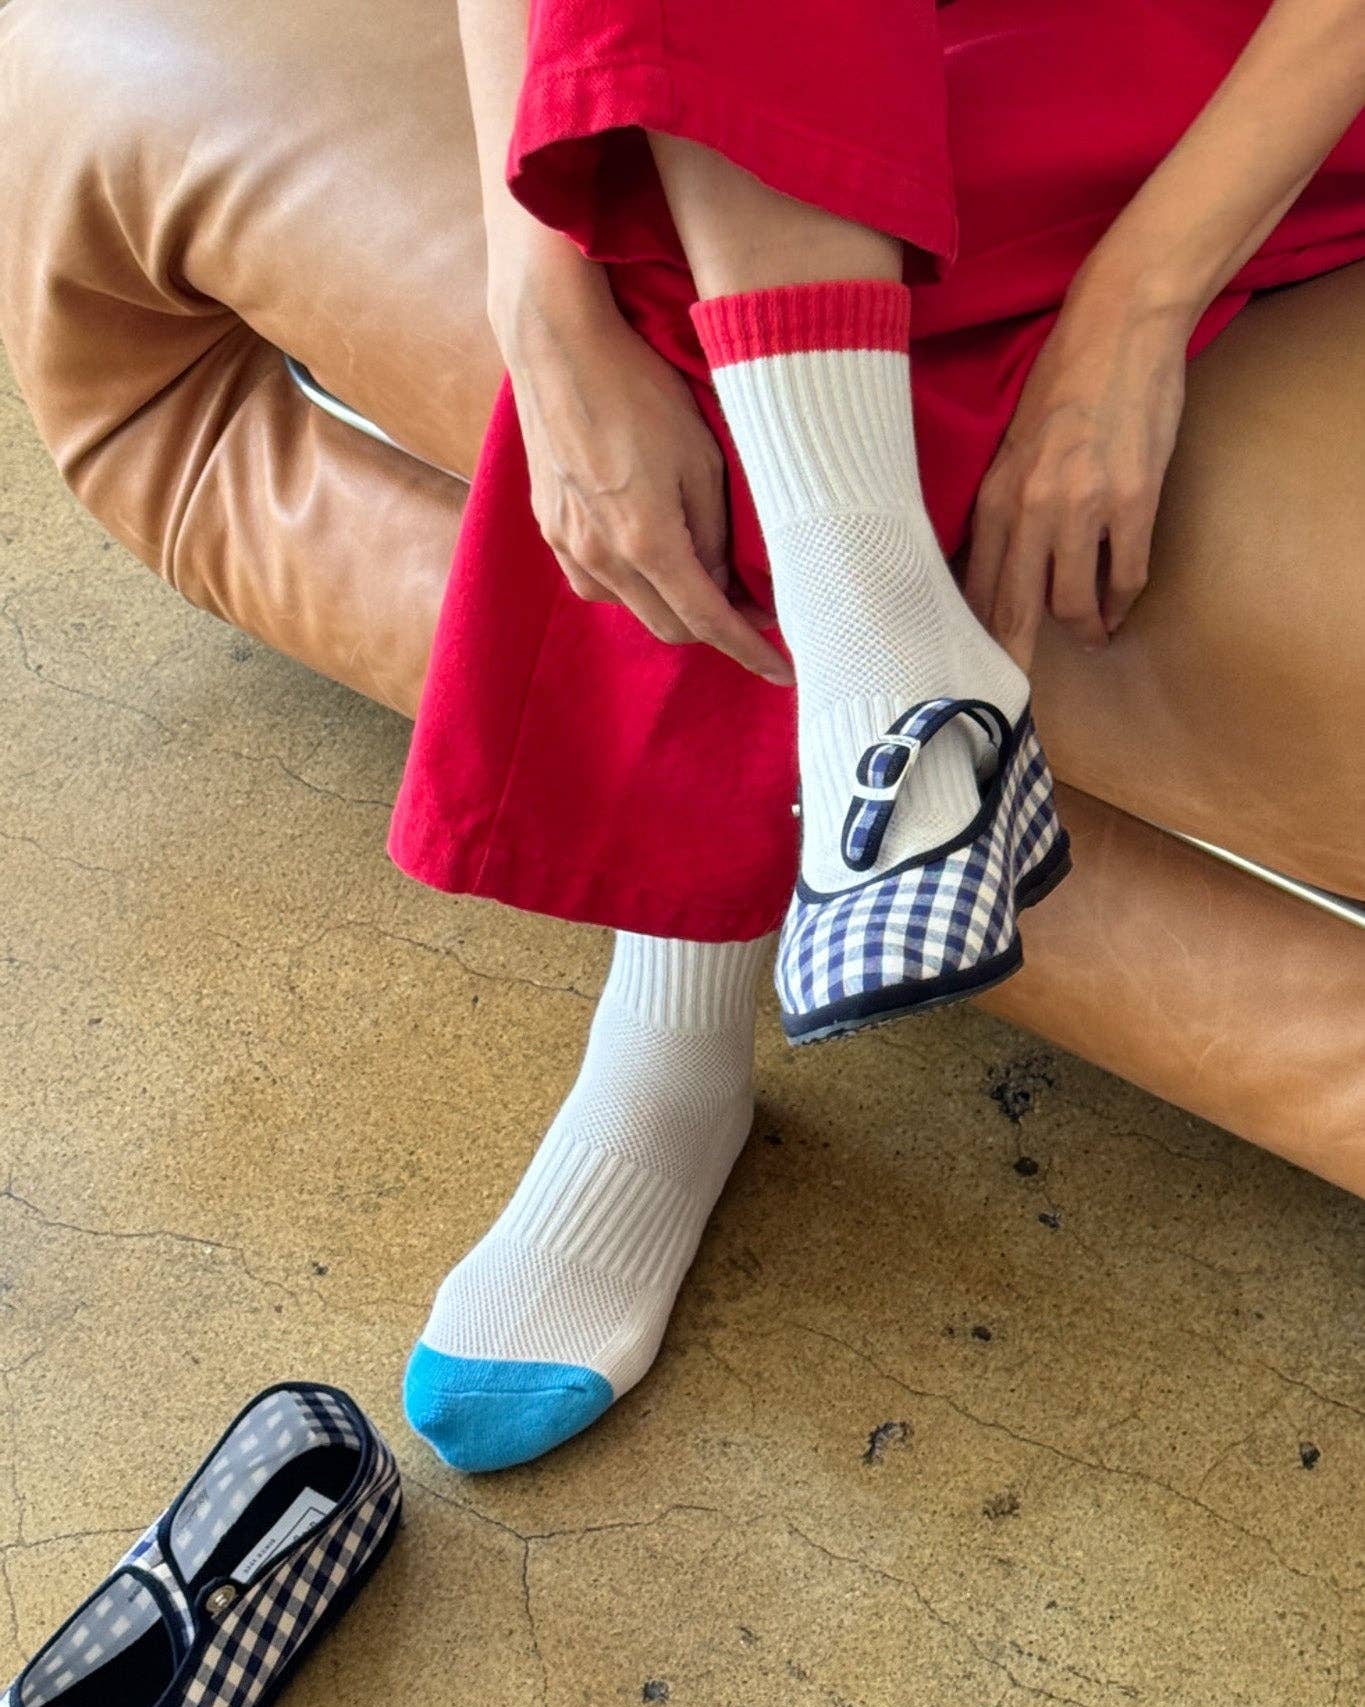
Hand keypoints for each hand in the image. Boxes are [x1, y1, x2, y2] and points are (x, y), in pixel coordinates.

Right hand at [498, 267, 793, 684]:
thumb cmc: (639, 390)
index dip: (750, 650)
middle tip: (754, 608)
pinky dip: (631, 585)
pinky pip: (596, 582)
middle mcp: (600, 556)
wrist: (558, 347)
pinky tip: (649, 555)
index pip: (709, 621)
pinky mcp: (550, 527)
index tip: (782, 671)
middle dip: (715, 629)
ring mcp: (568, 545)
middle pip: (669, 627)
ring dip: (670, 605)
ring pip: (631, 608)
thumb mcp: (703, 459)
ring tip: (703, 575)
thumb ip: (715, 534)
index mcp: (646, 541)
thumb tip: (728, 586)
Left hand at [963, 269, 1190, 668]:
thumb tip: (993, 566)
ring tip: (1091, 637)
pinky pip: (1124, 576)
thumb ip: (1003, 505)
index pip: (976, 588)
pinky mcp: (1133, 501)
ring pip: (1072, 604)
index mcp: (994, 496)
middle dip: (1016, 660)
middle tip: (1019, 698)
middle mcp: (1030, 509)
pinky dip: (1121, 602)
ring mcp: (1082, 508)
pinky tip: (1119, 608)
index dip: (976, 638)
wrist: (1119, 329)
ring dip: (1083, 629)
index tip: (974, 670)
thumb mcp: (1011, 446)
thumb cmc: (1063, 383)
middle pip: (1015, 611)